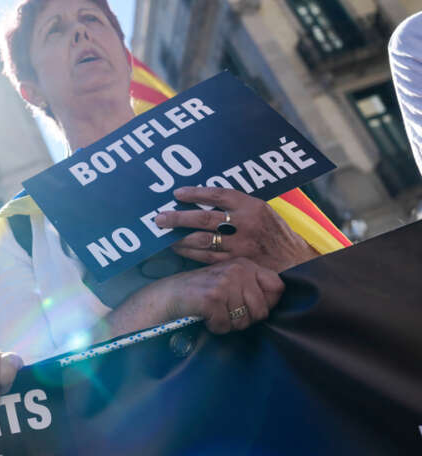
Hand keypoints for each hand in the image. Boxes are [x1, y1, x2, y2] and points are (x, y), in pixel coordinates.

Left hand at [155, 187, 316, 271]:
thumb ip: (238, 205)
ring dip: (180, 239)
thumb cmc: (276, 234)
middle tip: (159, 219)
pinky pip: (208, 257)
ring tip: (165, 236)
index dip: (195, 193)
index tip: (177, 194)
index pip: (218, 195)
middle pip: (204, 219)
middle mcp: (245, 224)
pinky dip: (191, 253)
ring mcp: (240, 246)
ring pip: (202, 241)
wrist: (296, 262)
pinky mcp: (236, 263)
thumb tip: (206, 199)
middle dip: (178, 218)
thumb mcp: (263, 211)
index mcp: (252, 206)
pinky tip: (180, 250)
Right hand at [160, 258, 284, 333]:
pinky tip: (205, 317)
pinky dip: (214, 327)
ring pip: (243, 321)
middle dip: (244, 319)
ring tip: (214, 313)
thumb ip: (252, 286)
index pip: (278, 287)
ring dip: (228, 324)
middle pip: (261, 310)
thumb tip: (275, 302)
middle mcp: (238, 270)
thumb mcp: (230, 280)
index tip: (248, 306)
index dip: (267, 303)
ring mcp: (225, 283)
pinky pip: (225, 325)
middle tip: (226, 313)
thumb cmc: (201, 291)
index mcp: (246, 265)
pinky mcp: (212, 297)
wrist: (169, 294)